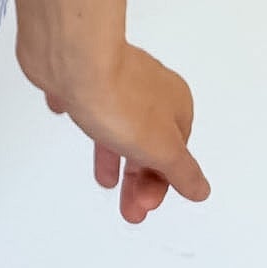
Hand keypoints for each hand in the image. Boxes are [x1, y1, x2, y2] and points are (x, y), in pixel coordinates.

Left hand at [18, 37, 210, 221]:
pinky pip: (81, 94)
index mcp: (174, 102)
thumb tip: (201, 189)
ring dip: (113, 155)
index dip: (161, 183)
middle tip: (129, 210)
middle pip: (148, 141)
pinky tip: (65, 115)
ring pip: (117, 123)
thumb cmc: (120, 101)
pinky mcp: (77, 72)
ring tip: (104, 180)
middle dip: (140, 178)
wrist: (71, 57)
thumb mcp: (161, 149)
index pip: (175, 153)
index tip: (143, 206)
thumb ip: (182, 172)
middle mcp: (147, 86)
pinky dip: (79, 109)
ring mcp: (110, 76)